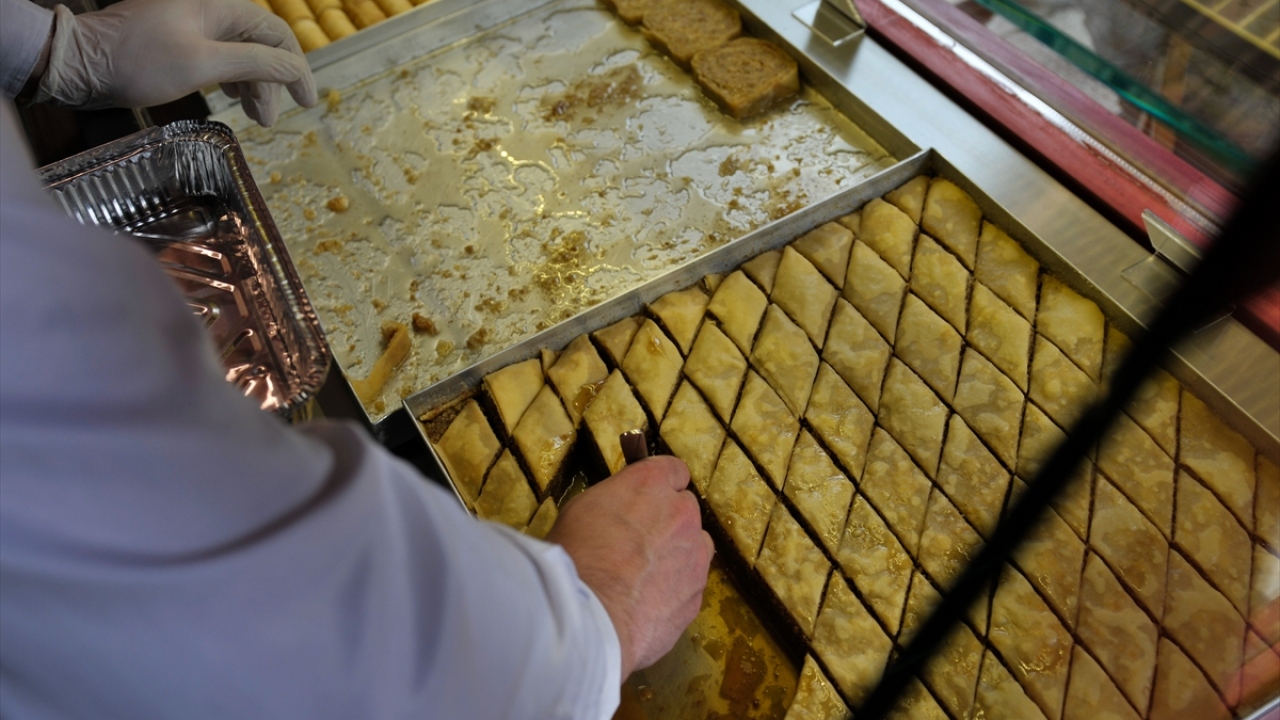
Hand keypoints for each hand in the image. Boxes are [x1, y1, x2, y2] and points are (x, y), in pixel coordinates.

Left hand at [35, 0, 316, 125]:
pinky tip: (232, 99)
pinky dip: (233, 81)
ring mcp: (193, 25)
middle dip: (270, 83)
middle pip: (260, 45)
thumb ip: (255, 63)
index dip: (296, 68)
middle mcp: (210, 9)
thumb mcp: (204, 64)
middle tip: (266, 122)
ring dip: (253, 86)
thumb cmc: (141, 62)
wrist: (79, 63)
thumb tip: (295, 68)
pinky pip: (220, 58)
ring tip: (254, 118)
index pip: (276, 33)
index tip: (307, 102)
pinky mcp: (180, 42)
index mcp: (218, 5)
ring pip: (241, 54)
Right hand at [548, 456, 712, 678]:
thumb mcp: (581, 509)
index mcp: (651, 485)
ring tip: (646, 574)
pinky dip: (675, 588)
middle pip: (685, 508)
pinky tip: (648, 601)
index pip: (673, 470)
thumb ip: (614, 502)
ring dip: (679, 552)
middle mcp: (682, 513)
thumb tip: (620, 510)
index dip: (660, 485)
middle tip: (638, 541)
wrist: (589, 617)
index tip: (648, 497)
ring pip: (696, 545)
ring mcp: (695, 556)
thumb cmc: (575, 557)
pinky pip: (691, 583)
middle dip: (667, 519)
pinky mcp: (696, 595)